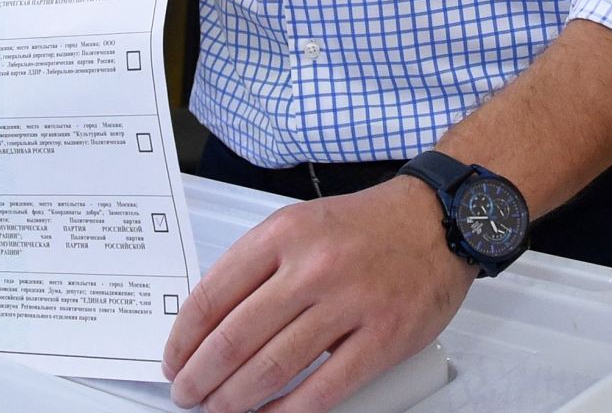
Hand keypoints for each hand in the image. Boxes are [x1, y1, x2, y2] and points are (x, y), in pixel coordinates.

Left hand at [163, 177, 475, 412]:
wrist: (438, 219)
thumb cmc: (368, 226)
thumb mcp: (300, 223)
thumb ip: (257, 266)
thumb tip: (210, 322)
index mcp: (283, 235)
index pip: (212, 296)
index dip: (183, 339)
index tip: (173, 360)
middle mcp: (313, 267)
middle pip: (235, 339)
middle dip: (200, 377)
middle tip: (187, 394)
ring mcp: (350, 304)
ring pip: (272, 368)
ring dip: (234, 399)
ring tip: (219, 409)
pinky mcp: (383, 338)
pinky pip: (324, 388)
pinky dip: (288, 412)